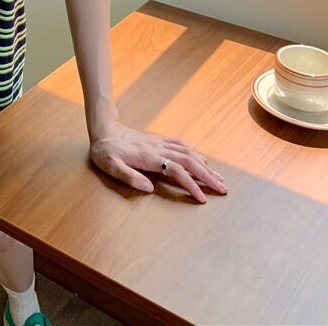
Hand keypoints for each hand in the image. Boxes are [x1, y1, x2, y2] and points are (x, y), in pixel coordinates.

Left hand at [89, 120, 227, 202]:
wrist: (103, 129)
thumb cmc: (105, 150)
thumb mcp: (110, 166)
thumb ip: (129, 176)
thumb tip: (149, 188)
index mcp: (148, 157)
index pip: (176, 171)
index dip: (190, 184)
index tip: (203, 198)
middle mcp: (158, 149)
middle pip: (189, 161)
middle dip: (207, 175)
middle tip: (223, 189)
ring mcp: (159, 143)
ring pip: (188, 153)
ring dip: (204, 165)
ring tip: (219, 177)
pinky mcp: (158, 140)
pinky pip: (180, 145)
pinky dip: (194, 153)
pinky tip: (201, 160)